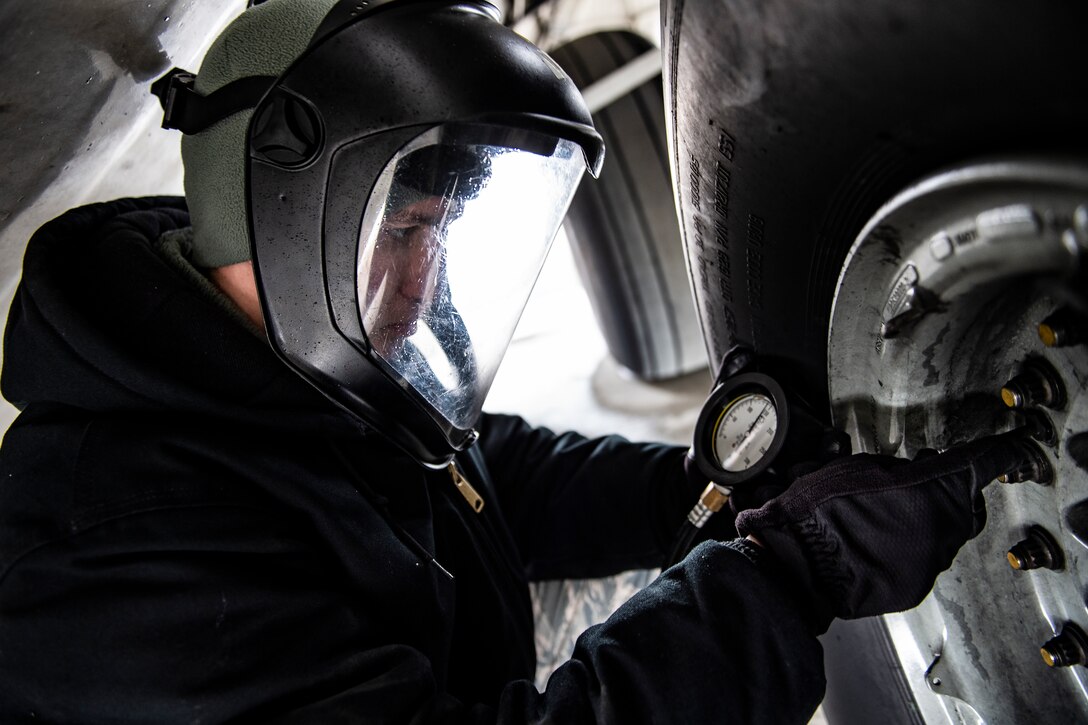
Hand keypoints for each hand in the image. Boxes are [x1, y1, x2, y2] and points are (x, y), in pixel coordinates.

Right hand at [734, 430, 1039, 630]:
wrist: (795, 564)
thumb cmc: (817, 513)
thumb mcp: (855, 468)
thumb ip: (898, 468)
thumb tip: (919, 469)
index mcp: (930, 492)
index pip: (975, 466)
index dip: (990, 456)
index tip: (1000, 452)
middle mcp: (941, 530)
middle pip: (965, 506)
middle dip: (949, 492)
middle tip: (922, 482)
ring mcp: (930, 563)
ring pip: (943, 535)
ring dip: (926, 522)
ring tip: (887, 516)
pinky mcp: (915, 588)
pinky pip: (923, 561)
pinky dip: (909, 550)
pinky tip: (878, 542)